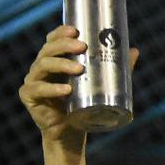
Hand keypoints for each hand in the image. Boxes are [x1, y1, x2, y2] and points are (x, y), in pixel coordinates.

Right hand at [20, 25, 138, 147]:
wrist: (71, 133)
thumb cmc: (84, 106)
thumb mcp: (100, 85)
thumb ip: (115, 69)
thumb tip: (135, 51)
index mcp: (55, 60)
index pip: (53, 40)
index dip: (61, 33)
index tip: (76, 31)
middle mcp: (41, 67)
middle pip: (48, 50)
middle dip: (64, 45)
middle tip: (82, 47)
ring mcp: (33, 80)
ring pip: (43, 65)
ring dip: (61, 64)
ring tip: (79, 69)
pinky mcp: (29, 96)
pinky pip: (38, 89)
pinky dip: (51, 88)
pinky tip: (65, 90)